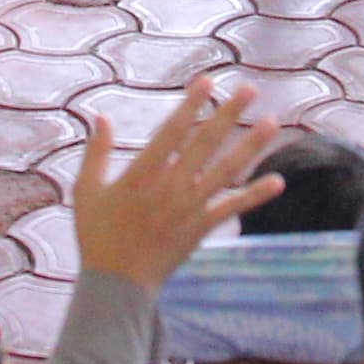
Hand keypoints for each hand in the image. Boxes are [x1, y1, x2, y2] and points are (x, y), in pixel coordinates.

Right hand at [70, 75, 285, 288]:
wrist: (116, 283)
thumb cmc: (97, 235)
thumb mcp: (86, 191)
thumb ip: (96, 153)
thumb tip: (102, 117)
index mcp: (141, 174)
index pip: (171, 131)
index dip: (191, 104)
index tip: (207, 80)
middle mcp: (169, 187)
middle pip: (204, 143)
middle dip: (228, 113)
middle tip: (250, 89)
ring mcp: (188, 208)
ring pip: (224, 171)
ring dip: (250, 146)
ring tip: (271, 122)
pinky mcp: (200, 229)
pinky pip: (231, 208)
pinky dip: (254, 195)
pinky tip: (278, 181)